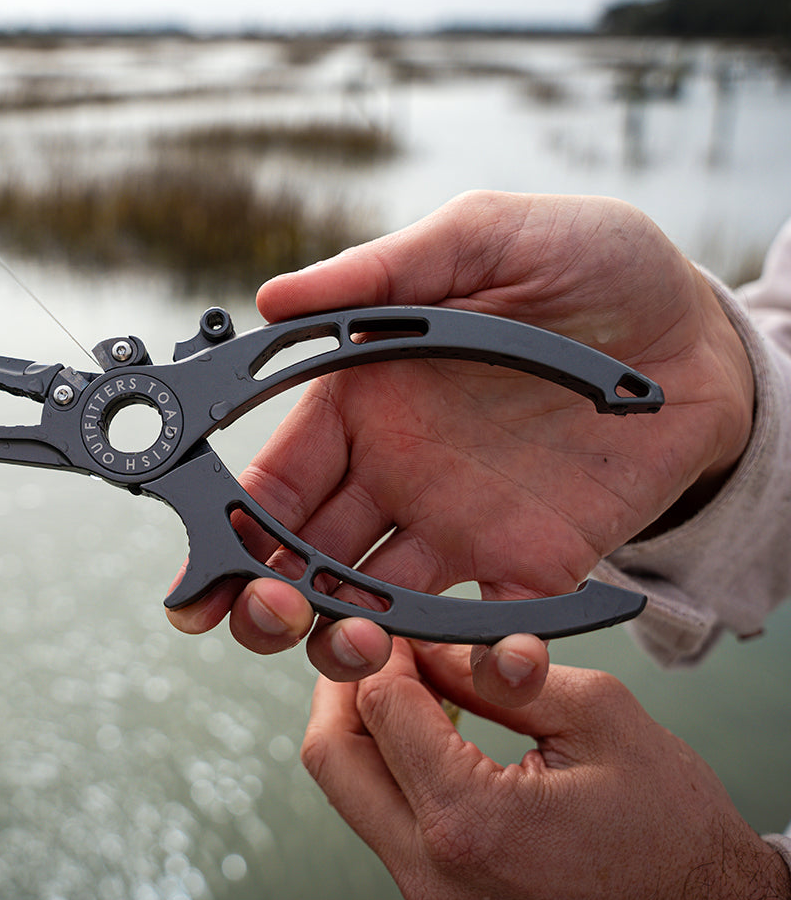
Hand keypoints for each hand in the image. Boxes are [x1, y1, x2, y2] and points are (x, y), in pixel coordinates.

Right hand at [167, 192, 752, 701]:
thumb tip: (270, 299)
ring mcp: (460, 522)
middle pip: (304, 554)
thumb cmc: (590, 265)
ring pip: (373, 603)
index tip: (201, 571)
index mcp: (367, 400)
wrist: (699, 332)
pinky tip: (479, 661)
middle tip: (263, 615)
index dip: (230, 524)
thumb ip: (381, 273)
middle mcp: (399, 471)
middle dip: (267, 597)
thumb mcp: (482, 239)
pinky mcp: (532, 563)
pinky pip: (487, 626)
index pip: (277, 476)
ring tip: (353, 642)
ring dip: (344, 636)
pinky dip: (476, 658)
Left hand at [301, 638, 790, 899]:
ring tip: (406, 679)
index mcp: (470, 820)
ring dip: (363, 723)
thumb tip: (433, 643)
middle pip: (334, 757)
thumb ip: (502, 672)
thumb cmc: (670, 824)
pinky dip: (387, 762)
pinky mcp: (436, 897)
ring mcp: (428, 894)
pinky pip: (381, 817)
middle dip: (347, 685)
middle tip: (380, 645)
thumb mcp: (597, 714)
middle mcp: (431, 869)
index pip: (382, 707)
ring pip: (349, 788)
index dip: (384, 649)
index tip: (403, 622)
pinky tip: (425, 727)